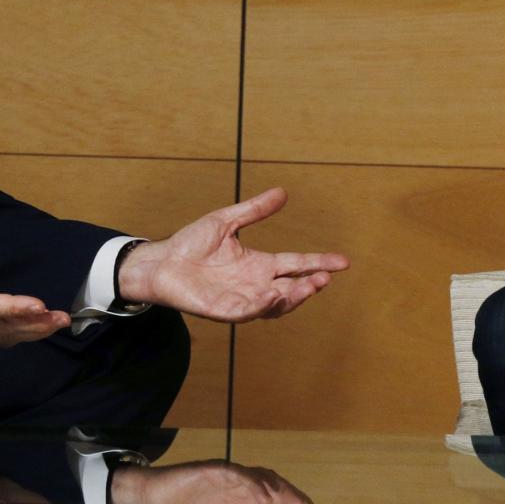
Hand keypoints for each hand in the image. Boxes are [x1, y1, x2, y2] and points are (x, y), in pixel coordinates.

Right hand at [110, 459, 311, 503]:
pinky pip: (236, 474)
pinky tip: (264, 494)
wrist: (149, 495)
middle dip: (292, 497)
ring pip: (259, 477)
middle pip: (272, 485)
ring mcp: (225, 475)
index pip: (273, 495)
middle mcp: (236, 483)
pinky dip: (252, 483)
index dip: (292, 500)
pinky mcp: (211, 469)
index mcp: (239, 495)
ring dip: (279, 490)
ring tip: (297, 502)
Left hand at [116, 188, 349, 322]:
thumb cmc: (191, 243)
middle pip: (292, 288)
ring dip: (293, 298)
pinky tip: (272, 295)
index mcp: (260, 264)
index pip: (296, 264)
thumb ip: (254, 210)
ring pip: (275, 305)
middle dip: (310, 285)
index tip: (343, 261)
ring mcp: (241, 299)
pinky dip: (261, 306)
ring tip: (308, 286)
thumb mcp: (226, 221)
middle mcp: (255, 284)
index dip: (319, 263)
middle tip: (325, 277)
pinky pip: (246, 312)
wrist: (161, 261)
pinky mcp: (223, 310)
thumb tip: (282, 192)